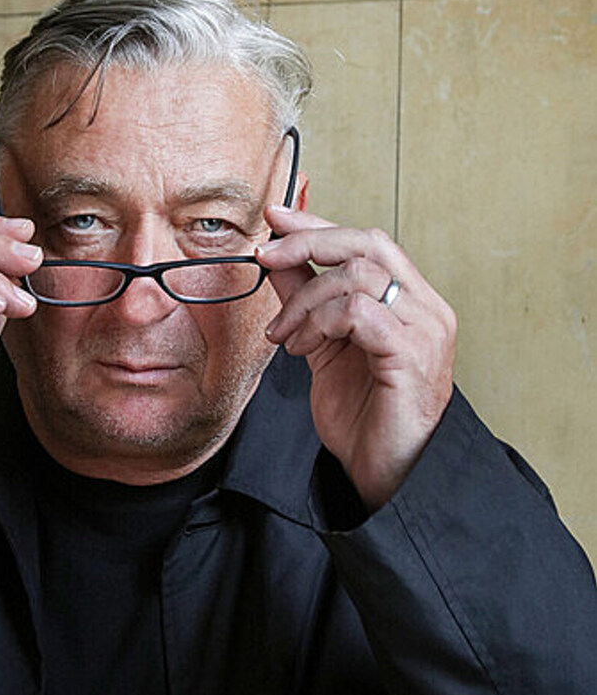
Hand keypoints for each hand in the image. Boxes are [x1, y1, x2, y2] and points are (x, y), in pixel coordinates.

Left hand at [257, 208, 455, 512]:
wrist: (386, 477)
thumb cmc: (365, 419)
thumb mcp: (324, 347)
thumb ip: (307, 300)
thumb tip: (277, 258)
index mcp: (412, 302)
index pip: (368, 241)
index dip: (320, 223)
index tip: (276, 217)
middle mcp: (427, 309)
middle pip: (368, 243)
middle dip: (309, 241)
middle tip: (267, 255)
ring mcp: (425, 331)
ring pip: (358, 275)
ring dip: (306, 299)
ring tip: (286, 335)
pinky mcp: (412, 356)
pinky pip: (358, 312)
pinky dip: (319, 322)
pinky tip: (302, 348)